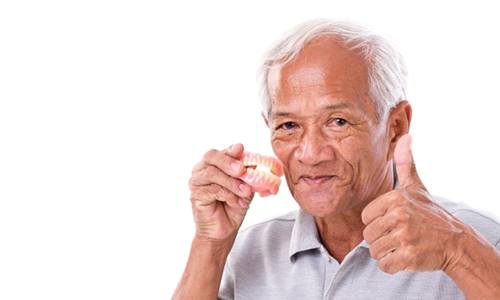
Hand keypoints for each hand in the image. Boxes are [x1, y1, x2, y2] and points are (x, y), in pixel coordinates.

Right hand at [189, 143, 253, 240]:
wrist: (224, 230)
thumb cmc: (233, 207)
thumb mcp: (245, 188)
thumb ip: (247, 176)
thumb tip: (255, 165)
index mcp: (214, 164)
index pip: (221, 152)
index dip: (230, 150)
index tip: (241, 149)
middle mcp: (202, 169)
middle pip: (211, 156)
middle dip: (228, 161)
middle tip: (242, 170)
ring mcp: (197, 182)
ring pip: (212, 173)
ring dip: (232, 182)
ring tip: (245, 192)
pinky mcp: (196, 195)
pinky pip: (213, 189)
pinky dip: (228, 195)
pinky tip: (236, 201)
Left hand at [361, 134, 465, 273]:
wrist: (455, 241)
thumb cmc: (430, 214)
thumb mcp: (417, 186)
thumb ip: (406, 163)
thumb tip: (406, 136)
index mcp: (395, 198)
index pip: (366, 218)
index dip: (377, 223)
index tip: (393, 222)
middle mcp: (399, 215)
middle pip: (368, 235)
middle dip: (381, 239)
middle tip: (400, 236)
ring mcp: (404, 236)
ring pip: (374, 251)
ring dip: (386, 252)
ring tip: (403, 245)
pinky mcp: (409, 256)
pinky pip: (384, 265)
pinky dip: (391, 265)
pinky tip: (405, 257)